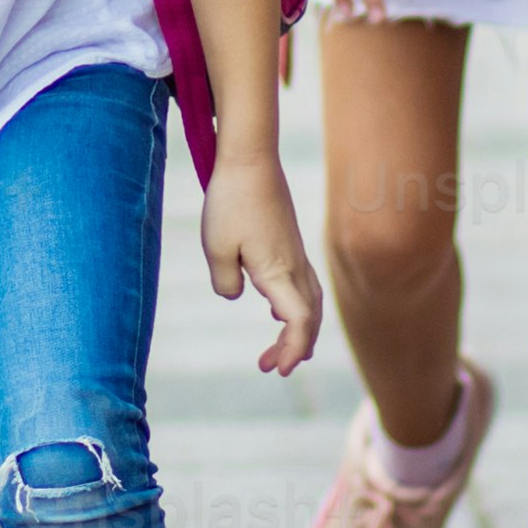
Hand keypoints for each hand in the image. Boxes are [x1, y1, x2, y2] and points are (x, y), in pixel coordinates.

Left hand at [195, 152, 323, 375]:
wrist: (249, 158)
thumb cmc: (231, 201)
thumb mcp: (217, 248)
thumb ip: (226, 282)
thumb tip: (237, 294)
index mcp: (277, 271)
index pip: (299, 321)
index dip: (294, 348)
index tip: (280, 369)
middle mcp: (294, 266)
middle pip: (310, 318)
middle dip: (296, 347)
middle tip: (270, 367)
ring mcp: (295, 254)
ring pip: (310, 302)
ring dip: (299, 330)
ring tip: (279, 351)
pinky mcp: (289, 244)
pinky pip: (302, 286)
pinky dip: (297, 308)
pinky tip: (276, 311)